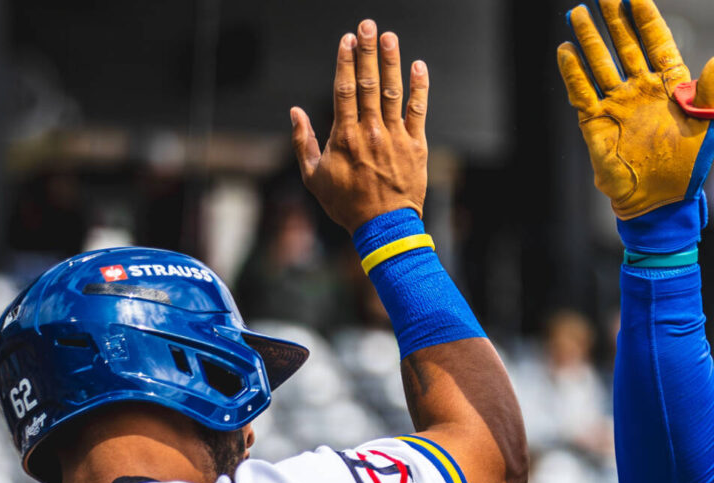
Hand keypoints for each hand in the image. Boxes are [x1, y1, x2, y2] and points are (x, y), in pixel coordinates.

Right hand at [291, 20, 429, 232]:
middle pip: (368, 83)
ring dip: (391, 62)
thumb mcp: (313, 177)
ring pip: (392, 92)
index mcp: (344, 136)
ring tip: (390, 37)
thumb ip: (302, 142)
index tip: (347, 39)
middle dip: (368, 51)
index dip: (345, 62)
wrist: (384, 227)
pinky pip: (418, 111)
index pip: (344, 90)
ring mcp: (395, 137)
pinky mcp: (416, 145)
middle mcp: (370, 131)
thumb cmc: (346, 204)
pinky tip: (418, 66)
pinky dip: (419, 88)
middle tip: (368, 25)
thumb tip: (294, 111)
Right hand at [557, 0, 713, 218]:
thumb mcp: (706, 129)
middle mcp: (641, 88)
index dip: (646, 18)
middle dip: (614, 19)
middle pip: (625, 45)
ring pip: (600, 63)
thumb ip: (710, 94)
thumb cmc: (688, 166)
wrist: (661, 202)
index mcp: (669, 86)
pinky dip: (573, 72)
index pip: (656, 43)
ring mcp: (617, 103)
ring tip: (577, 12)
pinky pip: (582, 92)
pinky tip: (566, 51)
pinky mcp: (596, 122)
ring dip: (590, 38)